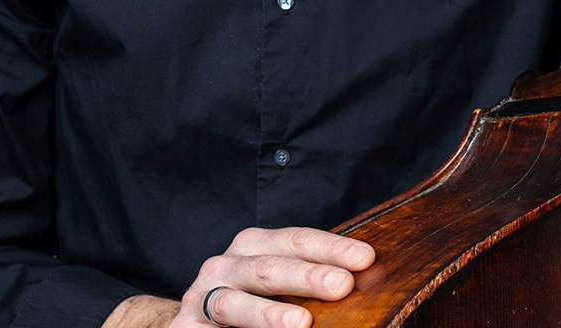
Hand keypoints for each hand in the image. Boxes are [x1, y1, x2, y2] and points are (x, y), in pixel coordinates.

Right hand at [174, 228, 372, 327]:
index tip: (366, 258)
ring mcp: (201, 297)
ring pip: (234, 303)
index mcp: (254, 246)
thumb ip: (311, 281)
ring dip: (269, 314)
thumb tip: (363, 281)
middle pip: (269, 268)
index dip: (331, 248)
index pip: (296, 241)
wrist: (193, 325)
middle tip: (341, 285)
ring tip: (302, 323)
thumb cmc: (250, 301)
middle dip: (307, 276)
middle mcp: (225, 265)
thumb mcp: (279, 284)